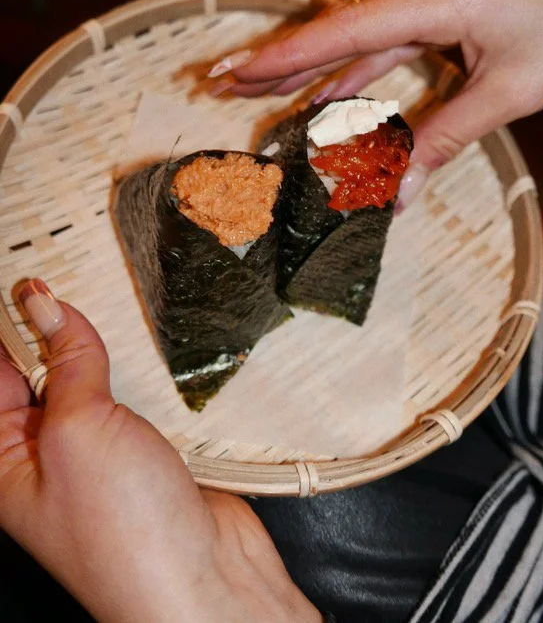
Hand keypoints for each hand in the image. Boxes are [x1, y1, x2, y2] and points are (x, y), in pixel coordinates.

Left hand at [0, 279, 319, 622]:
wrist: (207, 580)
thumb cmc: (125, 532)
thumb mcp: (78, 432)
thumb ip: (66, 362)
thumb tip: (44, 304)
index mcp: (4, 459)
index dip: (9, 325)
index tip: (28, 279)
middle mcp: (45, 455)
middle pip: (37, 372)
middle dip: (50, 329)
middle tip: (69, 278)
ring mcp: (95, 452)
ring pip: (87, 379)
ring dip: (98, 347)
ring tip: (107, 302)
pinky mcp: (140, 448)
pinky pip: (127, 394)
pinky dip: (135, 369)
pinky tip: (144, 342)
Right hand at [210, 0, 542, 205]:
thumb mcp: (514, 92)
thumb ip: (448, 139)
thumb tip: (395, 195)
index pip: (345, 30)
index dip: (285, 56)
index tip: (234, 73)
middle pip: (338, 27)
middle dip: (280, 58)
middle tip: (223, 80)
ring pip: (360, 36)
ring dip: (313, 66)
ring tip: (262, 92)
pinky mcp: (450, 7)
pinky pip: (392, 42)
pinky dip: (359, 71)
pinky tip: (330, 94)